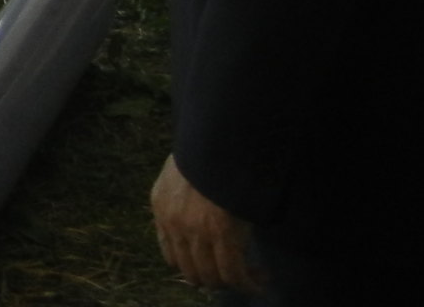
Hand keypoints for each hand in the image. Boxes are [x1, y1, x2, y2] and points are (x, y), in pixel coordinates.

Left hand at [151, 156, 259, 293]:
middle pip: (192, 272)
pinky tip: (262, 278)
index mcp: (161, 207)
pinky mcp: (222, 234)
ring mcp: (196, 232)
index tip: (211, 268)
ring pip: (213, 277)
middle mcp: (174, 224)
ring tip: (252, 277)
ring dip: (233, 282)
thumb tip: (202, 212)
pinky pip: (235, 273)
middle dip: (214, 279)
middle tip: (234, 275)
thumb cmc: (204, 151)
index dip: (193, 267)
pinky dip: (250, 282)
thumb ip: (184, 197)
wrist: (216, 140)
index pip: (171, 255)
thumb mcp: (181, 172)